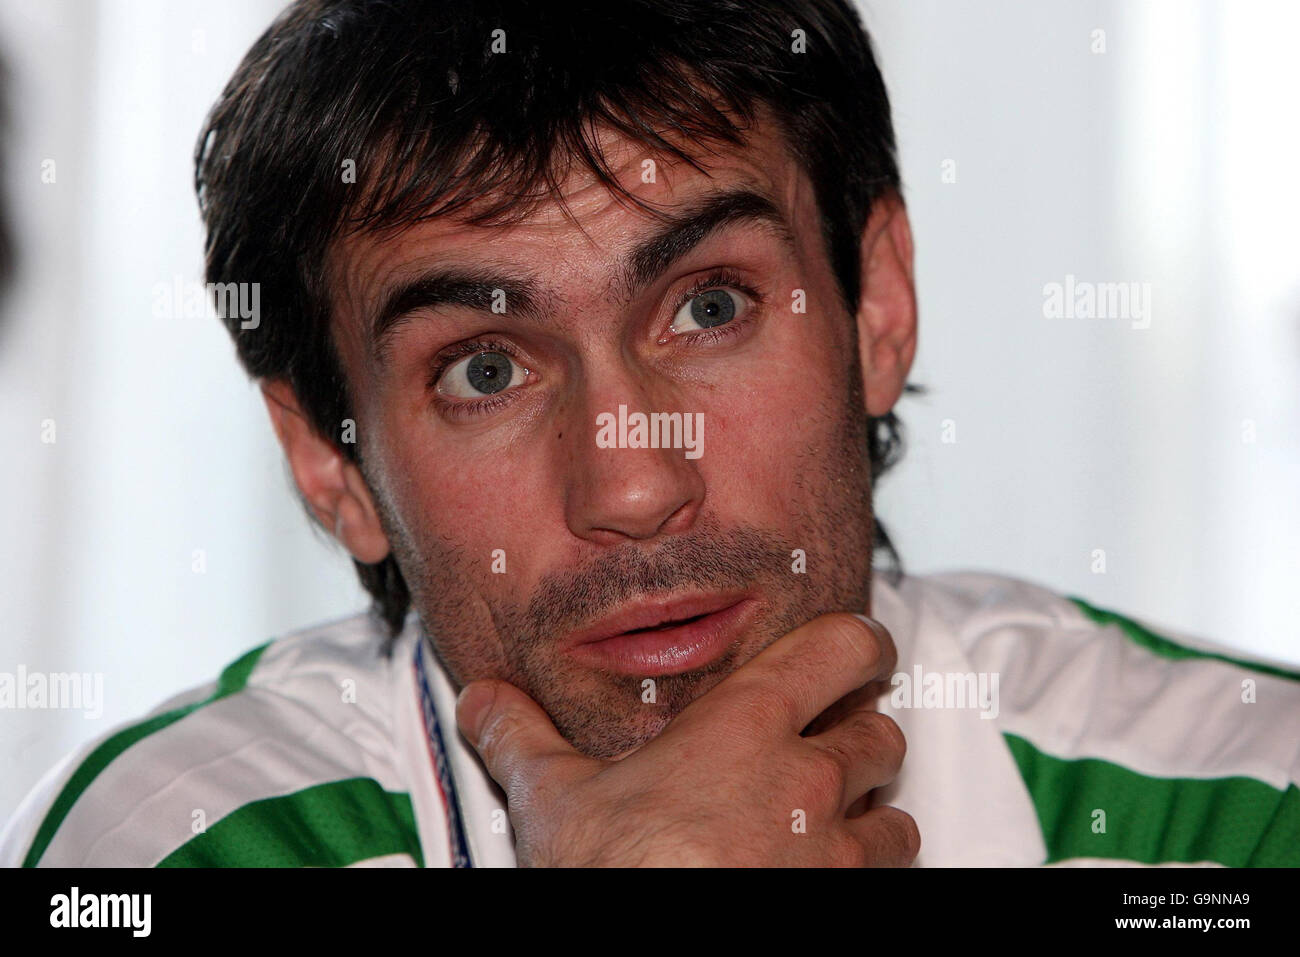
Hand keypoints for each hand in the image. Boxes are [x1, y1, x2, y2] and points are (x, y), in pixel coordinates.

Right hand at [455, 612, 919, 866]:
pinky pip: (889, 872)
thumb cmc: (615, 877)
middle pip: (877, 730)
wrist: (653, 956)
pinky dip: (867, 870)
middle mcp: (808, 778)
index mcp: (746, 725)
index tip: (853, 652)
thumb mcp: (553, 798)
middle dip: (857, 736)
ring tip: (829, 822)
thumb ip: (521, 737)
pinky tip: (827, 873)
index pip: (841, 647)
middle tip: (825, 746)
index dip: (857, 643)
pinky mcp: (849, 901)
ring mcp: (836, 848)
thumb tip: (485, 701)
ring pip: (892, 810)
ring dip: (870, 812)